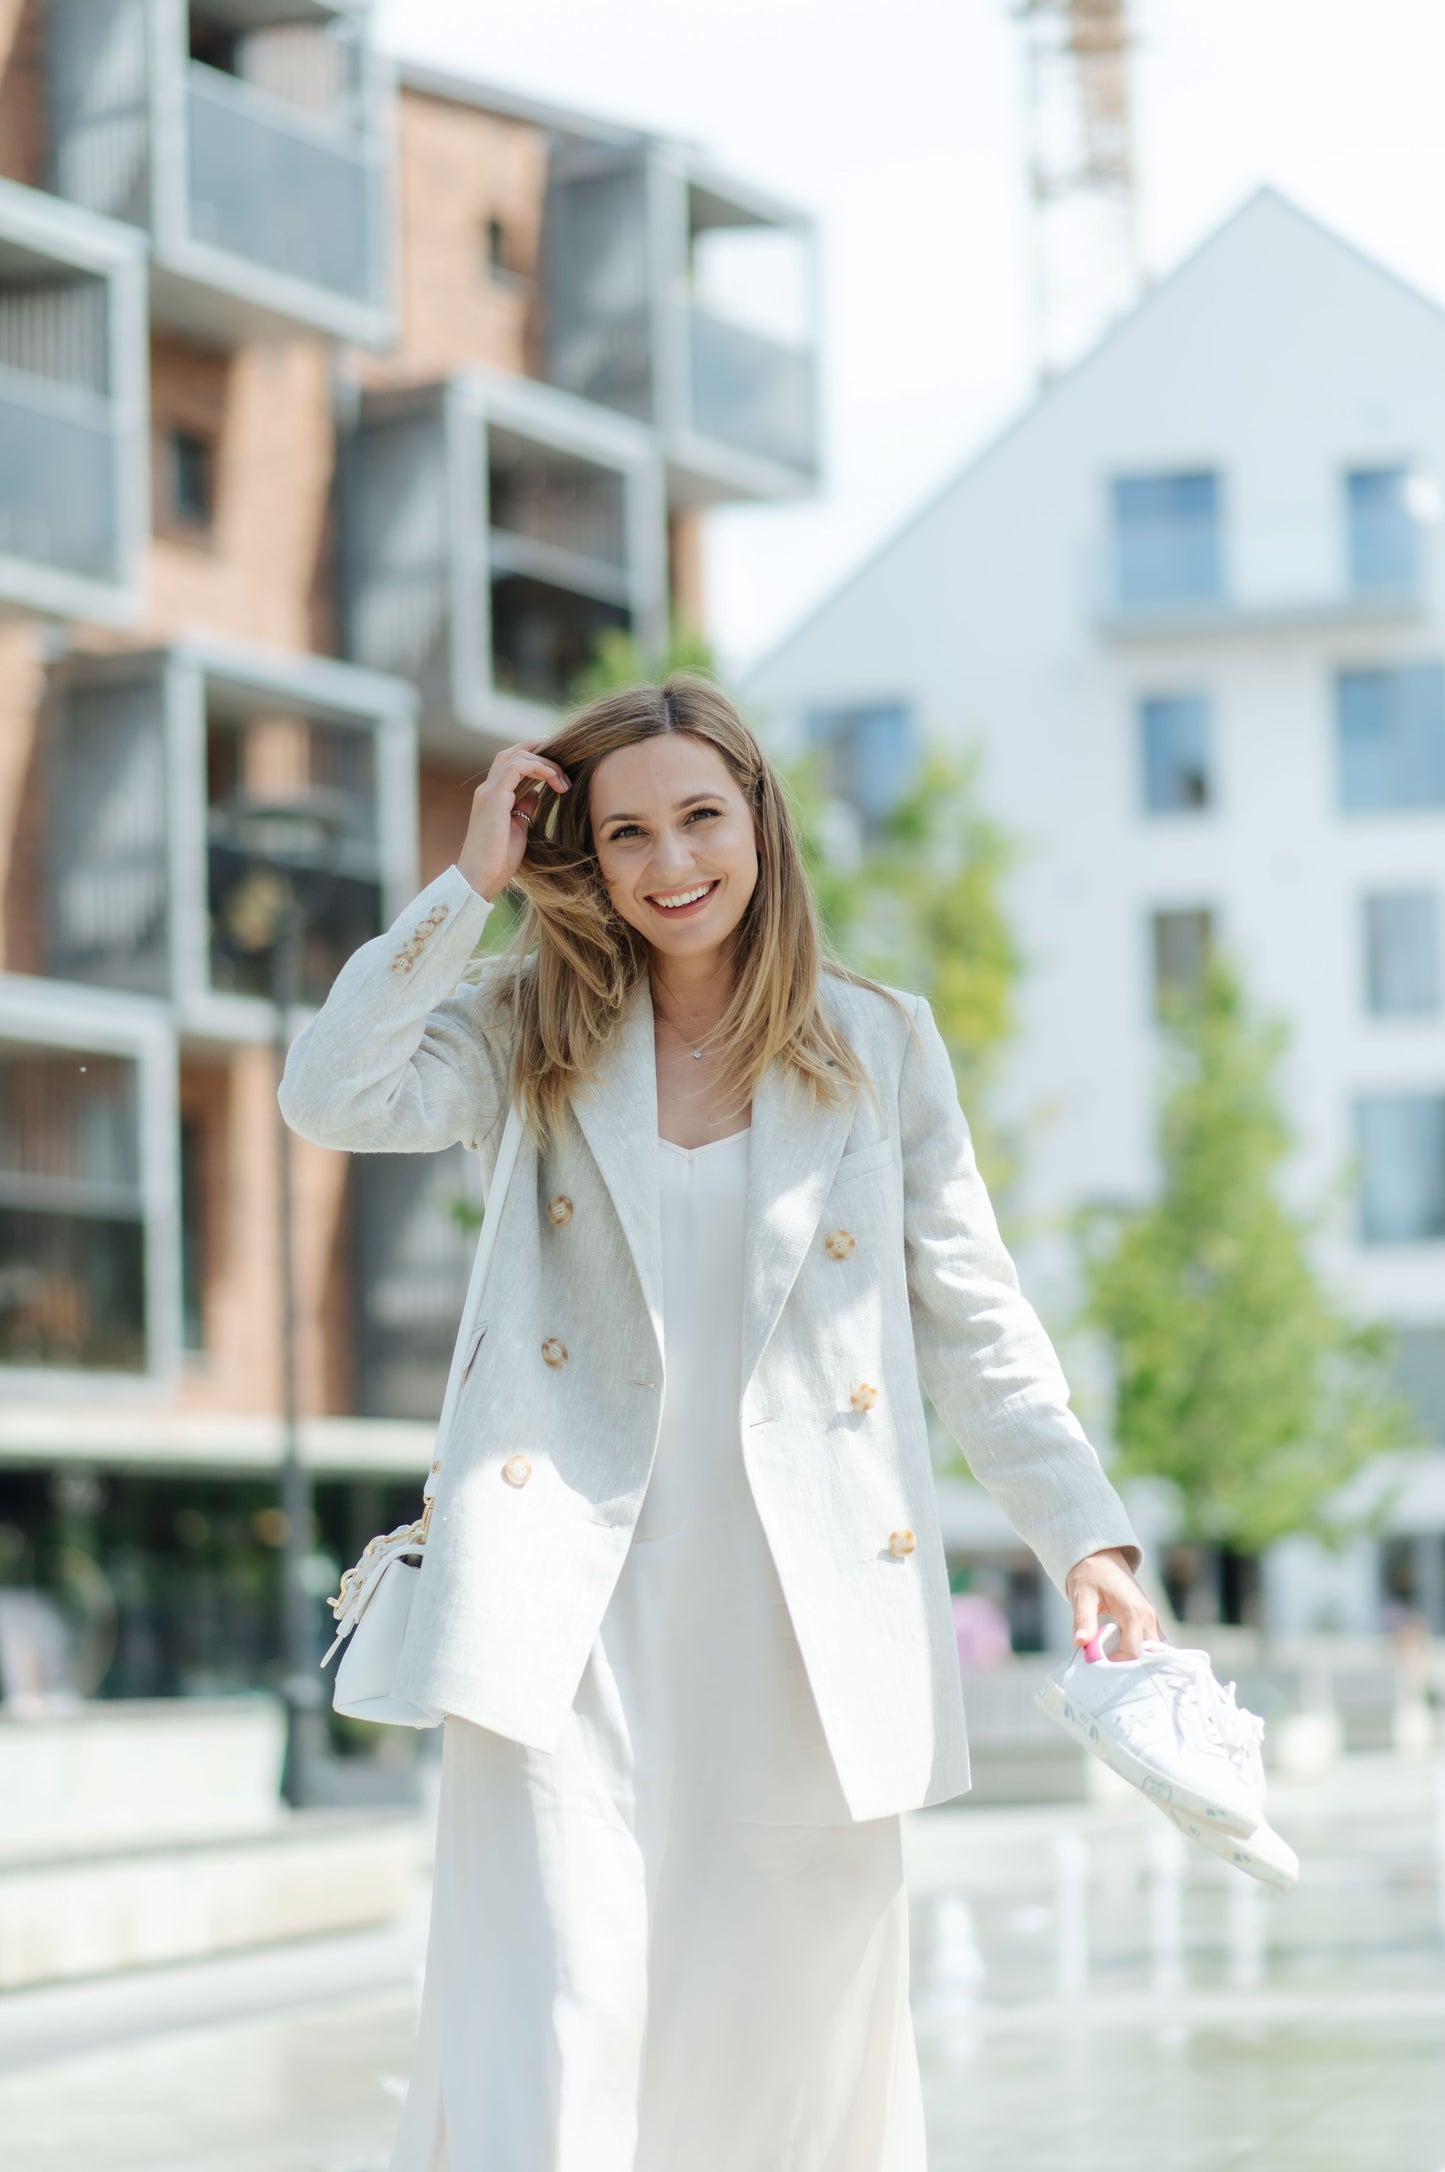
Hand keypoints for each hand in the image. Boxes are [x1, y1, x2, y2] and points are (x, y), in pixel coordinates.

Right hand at [457, 739, 570, 902]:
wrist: (479, 878)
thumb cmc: (498, 861)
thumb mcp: (518, 829)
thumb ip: (524, 808)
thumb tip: (536, 794)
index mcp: (492, 796)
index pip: (510, 763)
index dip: (533, 755)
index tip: (557, 761)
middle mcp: (487, 789)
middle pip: (512, 753)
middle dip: (540, 751)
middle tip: (565, 759)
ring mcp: (489, 792)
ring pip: (517, 757)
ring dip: (545, 764)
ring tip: (563, 782)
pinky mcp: (494, 798)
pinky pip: (518, 768)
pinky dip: (539, 769)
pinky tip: (554, 781)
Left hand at [1065, 1546, 1159, 1659]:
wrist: (1101, 1556)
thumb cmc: (1090, 1574)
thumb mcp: (1081, 1595)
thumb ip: (1083, 1619)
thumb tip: (1080, 1642)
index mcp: (1133, 1612)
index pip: (1133, 1651)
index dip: (1117, 1664)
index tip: (1099, 1666)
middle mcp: (1147, 1616)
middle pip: (1148, 1655)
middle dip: (1130, 1667)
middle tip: (1108, 1671)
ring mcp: (1151, 1617)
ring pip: (1152, 1650)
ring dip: (1136, 1660)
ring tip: (1114, 1664)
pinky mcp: (1149, 1618)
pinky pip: (1151, 1642)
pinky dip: (1141, 1652)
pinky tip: (1123, 1656)